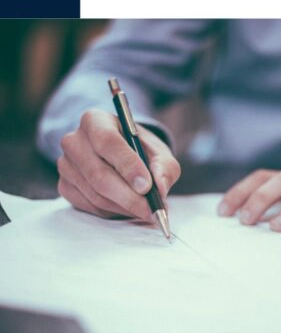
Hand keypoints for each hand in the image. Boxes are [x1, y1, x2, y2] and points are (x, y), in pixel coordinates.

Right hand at [57, 109, 180, 218]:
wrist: (122, 156)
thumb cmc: (140, 150)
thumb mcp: (159, 152)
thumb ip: (164, 167)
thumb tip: (160, 188)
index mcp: (95, 120)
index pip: (107, 142)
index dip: (127, 166)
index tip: (146, 186)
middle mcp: (74, 141)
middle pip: (99, 174)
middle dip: (129, 196)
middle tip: (151, 209)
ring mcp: (66, 165)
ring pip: (95, 194)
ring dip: (124, 207)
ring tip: (146, 210)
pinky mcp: (64, 186)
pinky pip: (89, 205)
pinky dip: (113, 211)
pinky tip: (128, 208)